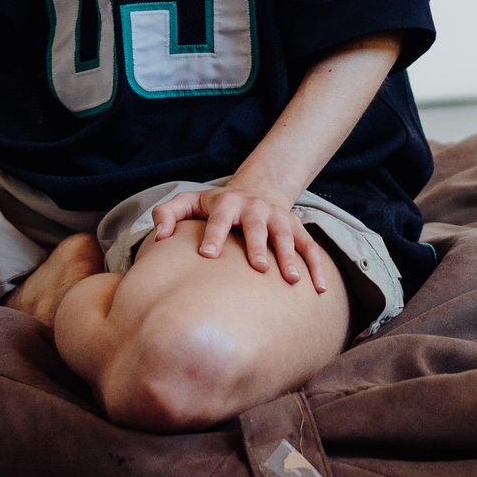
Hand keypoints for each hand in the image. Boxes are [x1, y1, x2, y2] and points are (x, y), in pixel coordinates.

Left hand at [147, 184, 332, 292]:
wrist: (257, 188)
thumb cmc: (216, 205)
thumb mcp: (189, 202)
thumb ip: (167, 214)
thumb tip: (158, 237)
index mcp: (226, 203)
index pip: (218, 219)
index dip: (213, 235)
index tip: (208, 255)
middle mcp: (254, 208)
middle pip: (256, 226)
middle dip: (258, 245)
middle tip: (258, 267)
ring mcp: (278, 217)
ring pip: (286, 235)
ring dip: (290, 256)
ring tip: (292, 280)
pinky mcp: (296, 227)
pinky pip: (309, 246)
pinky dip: (317, 266)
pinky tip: (319, 289)